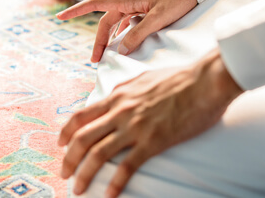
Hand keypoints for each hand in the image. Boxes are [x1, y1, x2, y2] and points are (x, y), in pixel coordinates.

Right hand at [57, 0, 197, 61]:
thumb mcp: (159, 18)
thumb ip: (139, 34)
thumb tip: (120, 50)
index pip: (95, 4)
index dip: (76, 11)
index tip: (59, 16)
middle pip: (106, 20)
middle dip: (99, 40)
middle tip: (95, 60)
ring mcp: (136, 1)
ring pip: (117, 21)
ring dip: (111, 37)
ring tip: (107, 54)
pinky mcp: (145, 5)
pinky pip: (128, 19)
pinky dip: (124, 31)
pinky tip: (126, 41)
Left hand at [58, 48, 243, 196]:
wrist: (203, 81)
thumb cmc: (177, 78)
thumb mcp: (141, 78)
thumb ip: (123, 89)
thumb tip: (111, 96)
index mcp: (117, 96)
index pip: (81, 115)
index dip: (66, 132)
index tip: (60, 144)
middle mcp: (120, 112)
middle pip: (83, 138)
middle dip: (68, 158)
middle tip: (64, 173)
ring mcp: (135, 127)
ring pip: (99, 154)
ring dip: (84, 174)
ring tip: (78, 188)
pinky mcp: (153, 141)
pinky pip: (128, 166)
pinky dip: (115, 183)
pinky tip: (109, 194)